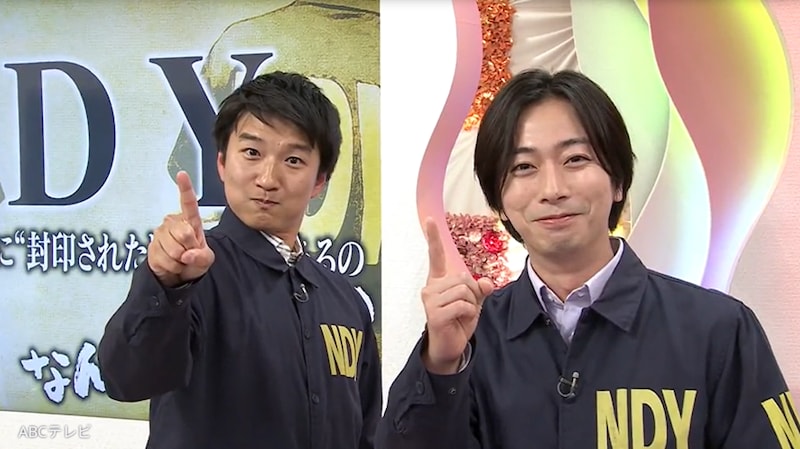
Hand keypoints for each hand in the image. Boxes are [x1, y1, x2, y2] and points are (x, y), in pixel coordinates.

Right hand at [147, 171, 214, 287]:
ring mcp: (161, 234)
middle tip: (189, 253)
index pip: (188, 203)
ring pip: (173, 249)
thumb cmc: (194, 260)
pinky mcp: (151, 246)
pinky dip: (171, 267)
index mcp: (190, 221)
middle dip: (189, 248)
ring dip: (179, 260)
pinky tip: (171, 263)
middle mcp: (174, 223)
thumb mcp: (206, 260)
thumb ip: (202, 257)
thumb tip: (188, 255)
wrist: (178, 274)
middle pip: (184, 234)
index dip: (185, 188)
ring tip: (180, 259)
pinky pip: (164, 260)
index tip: (182, 175)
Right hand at [420, 217, 493, 373]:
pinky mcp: (434, 313)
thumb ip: (480, 289)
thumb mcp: (473, 302)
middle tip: (466, 307)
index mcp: (438, 281)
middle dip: (472, 293)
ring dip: (471, 304)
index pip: (436, 256)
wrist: (449, 346)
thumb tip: (487, 283)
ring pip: (464, 291)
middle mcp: (430, 287)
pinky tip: (460, 320)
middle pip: (463, 277)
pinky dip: (468, 313)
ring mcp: (430, 300)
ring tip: (461, 315)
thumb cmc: (458, 321)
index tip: (430, 220)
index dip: (434, 237)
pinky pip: (462, 305)